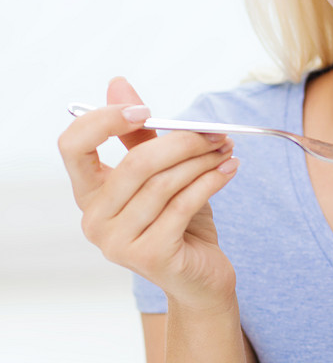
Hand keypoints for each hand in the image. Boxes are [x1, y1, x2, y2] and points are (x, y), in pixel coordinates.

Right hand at [58, 76, 239, 310]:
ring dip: (201, 160)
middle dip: (181, 141)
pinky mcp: (150, 257)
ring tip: (226, 149)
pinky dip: (210, 182)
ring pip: (163, 184)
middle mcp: (94, 221)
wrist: (201, 278)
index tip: (144, 109)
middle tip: (214, 132)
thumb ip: (138, 134)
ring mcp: (118, 244)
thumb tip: (117, 84)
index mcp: (88, 195)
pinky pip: (182, 206)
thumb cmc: (179, 223)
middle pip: (135, 163)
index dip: (103, 121)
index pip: (73, 147)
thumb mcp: (160, 173)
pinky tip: (229, 170)